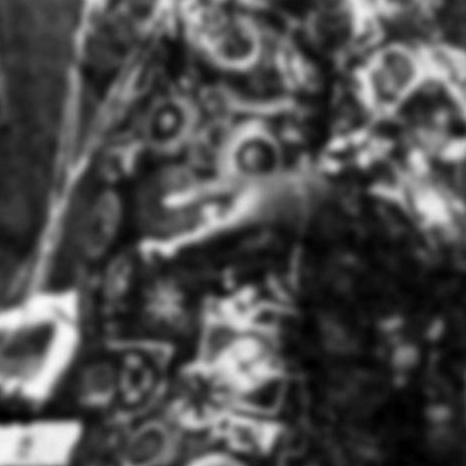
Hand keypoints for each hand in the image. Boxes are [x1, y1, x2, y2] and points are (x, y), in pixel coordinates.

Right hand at [0, 291, 78, 415]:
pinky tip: (23, 387)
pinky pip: (27, 415)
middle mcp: (0, 384)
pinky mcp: (40, 395)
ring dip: (3, 403)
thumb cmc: (26, 322)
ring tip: (12, 382)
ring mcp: (20, 392)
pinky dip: (21, 407)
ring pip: (3, 416)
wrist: (57, 322)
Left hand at [143, 170, 325, 266]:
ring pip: (220, 275)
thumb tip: (166, 203)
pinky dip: (212, 279)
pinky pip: (235, 282)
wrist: (313, 204)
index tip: (164, 248)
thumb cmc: (269, 188)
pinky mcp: (267, 271)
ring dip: (194, 271)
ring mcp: (264, 261)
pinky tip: (196, 271)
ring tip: (170, 258)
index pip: (213, 238)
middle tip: (151, 251)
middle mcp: (257, 245)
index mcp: (249, 221)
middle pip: (212, 260)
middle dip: (182, 259)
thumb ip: (200, 193)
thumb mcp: (235, 183)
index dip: (188, 245)